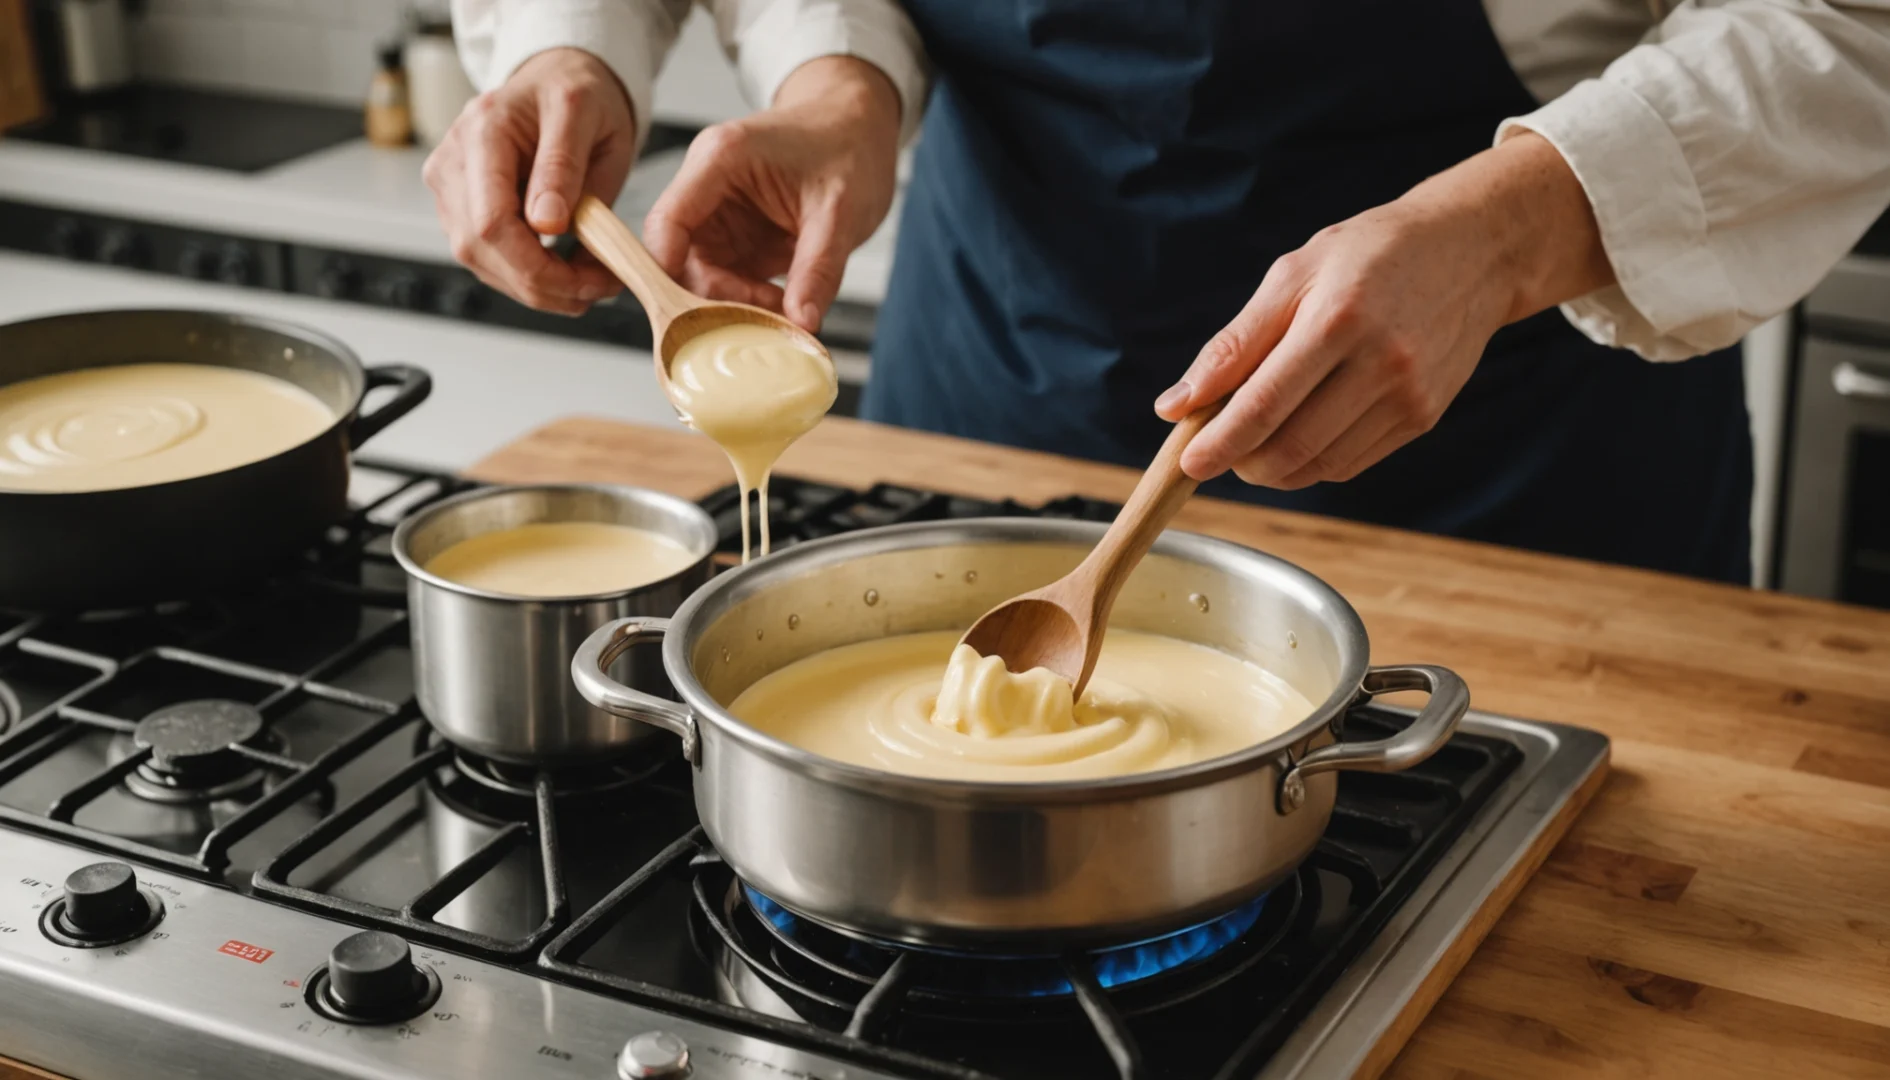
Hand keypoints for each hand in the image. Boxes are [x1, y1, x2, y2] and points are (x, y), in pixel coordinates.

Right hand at [423, 47, 632, 314]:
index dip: (537, 265)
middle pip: (479, 249)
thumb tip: (547, 224)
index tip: (588, 281)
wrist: (557, 81)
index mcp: (483, 131)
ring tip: (588, 282)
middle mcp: (453, 160)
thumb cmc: (575, 94)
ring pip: (481, 264)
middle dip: (543, 285)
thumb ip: (564, 168)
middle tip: (599, 289)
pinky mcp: (458, 208)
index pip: (491, 220)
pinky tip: (564, 274)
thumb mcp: (585, 117)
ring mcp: (450, 187)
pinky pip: (487, 259)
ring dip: (537, 288)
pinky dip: (528, 277)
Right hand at [643, 57, 901, 331]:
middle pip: (681, 259)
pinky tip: (785, 309)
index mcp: (719, 161)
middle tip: (766, 322)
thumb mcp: (842, 209)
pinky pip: (729, 282)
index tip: (693, 318)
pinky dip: (750, 302)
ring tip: (784, 315)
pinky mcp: (738, 239)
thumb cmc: (850, 146)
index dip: (666, 274)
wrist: (862, 130)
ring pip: (702, 277)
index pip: (667, 223)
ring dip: (735, 305)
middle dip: (716, 299)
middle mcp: (708, 188)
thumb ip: (819, 267)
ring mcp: (721, 216)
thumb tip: (801, 322)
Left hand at [1156, 132, 1614, 487]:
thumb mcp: (1293, 275)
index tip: (1186, 463)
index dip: (1218, 444)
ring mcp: (1408, 397)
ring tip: (1255, 437)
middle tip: (1217, 447)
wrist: (1473, 250)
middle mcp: (1379, 364)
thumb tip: (1176, 405)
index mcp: (1337, 319)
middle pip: (1291, 448)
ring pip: (1319, 466)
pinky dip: (1311, 462)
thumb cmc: (1370, 254)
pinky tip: (1301, 431)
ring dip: (1274, 467)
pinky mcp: (1424, 418)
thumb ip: (1233, 344)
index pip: (1263, 405)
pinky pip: (1350, 463)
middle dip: (1241, 462)